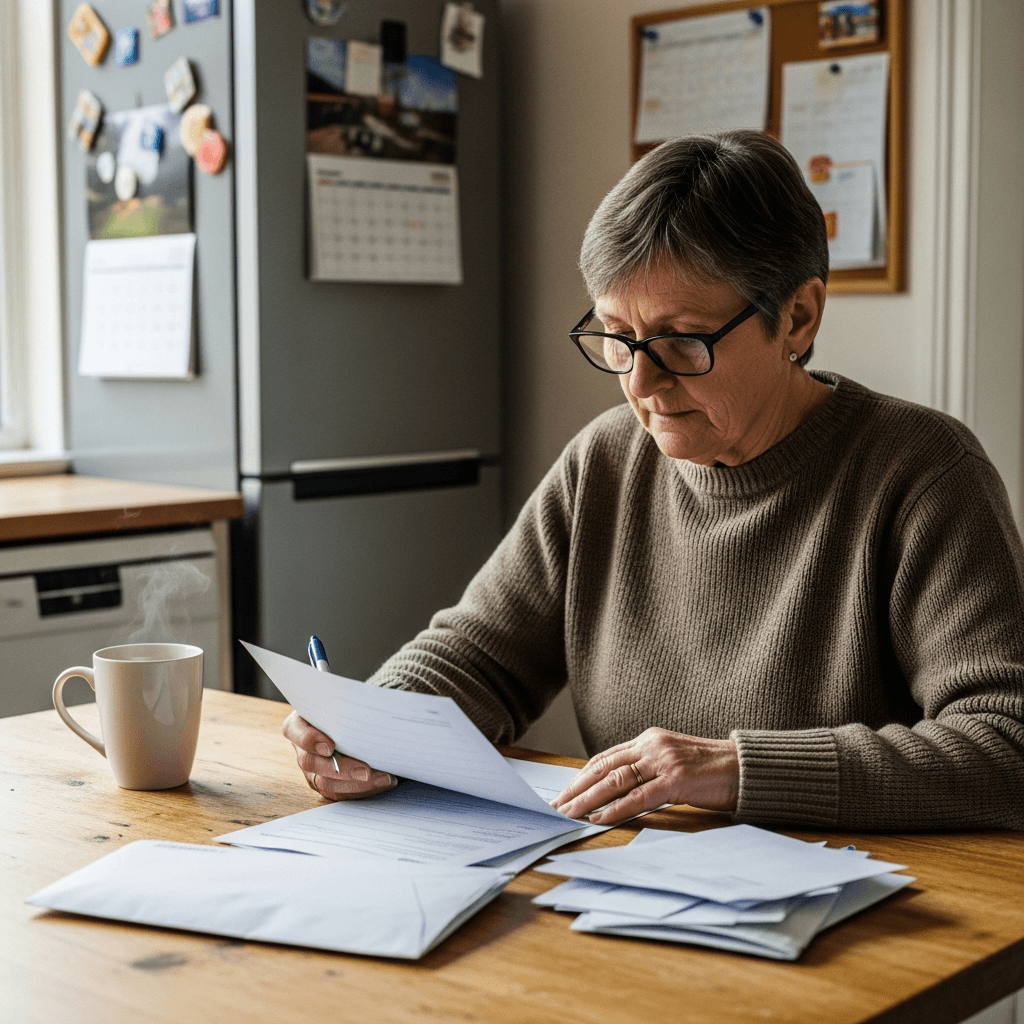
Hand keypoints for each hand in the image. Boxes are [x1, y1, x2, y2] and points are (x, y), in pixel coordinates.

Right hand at [282, 711, 396, 800]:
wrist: (356, 722)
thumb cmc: (348, 708)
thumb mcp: (343, 702)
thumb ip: (348, 705)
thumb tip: (373, 702)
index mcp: (300, 723)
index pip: (293, 730)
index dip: (309, 740)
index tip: (330, 746)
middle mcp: (303, 749)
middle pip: (311, 763)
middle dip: (342, 769)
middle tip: (366, 771)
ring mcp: (313, 770)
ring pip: (326, 783)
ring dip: (357, 784)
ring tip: (383, 778)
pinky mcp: (327, 783)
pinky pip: (340, 793)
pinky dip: (363, 790)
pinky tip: (383, 782)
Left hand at [550, 727, 738, 824]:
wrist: (746, 768)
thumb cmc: (711, 771)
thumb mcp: (673, 762)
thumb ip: (648, 769)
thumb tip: (618, 790)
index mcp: (649, 739)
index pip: (606, 757)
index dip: (582, 776)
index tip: (564, 792)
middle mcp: (652, 745)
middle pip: (604, 767)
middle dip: (577, 788)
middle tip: (556, 806)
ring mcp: (664, 761)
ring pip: (615, 780)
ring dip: (588, 799)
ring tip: (569, 814)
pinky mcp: (677, 780)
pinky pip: (639, 796)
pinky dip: (616, 809)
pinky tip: (599, 818)